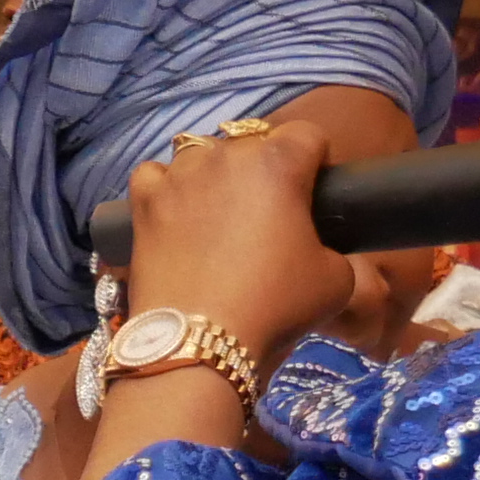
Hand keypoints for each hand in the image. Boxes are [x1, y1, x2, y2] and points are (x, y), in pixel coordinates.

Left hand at [116, 113, 356, 367]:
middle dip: (264, 171)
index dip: (316, 163)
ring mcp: (178, 176)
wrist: (197, 344)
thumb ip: (335, 248)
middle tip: (267, 218)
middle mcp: (225, 155)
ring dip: (213, 175)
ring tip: (218, 216)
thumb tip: (319, 248)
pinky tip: (174, 214)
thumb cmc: (274, 307)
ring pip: (200, 154)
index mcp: (279, 161)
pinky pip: (153, 175)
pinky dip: (165, 188)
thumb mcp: (336, 281)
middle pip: (252, 143)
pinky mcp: (143, 202)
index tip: (312, 197)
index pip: (309, 135)